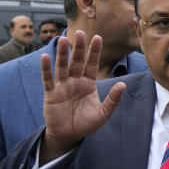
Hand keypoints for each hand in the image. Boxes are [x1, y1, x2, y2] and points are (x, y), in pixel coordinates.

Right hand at [39, 30, 125, 163]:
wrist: (70, 136)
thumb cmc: (86, 123)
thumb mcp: (104, 112)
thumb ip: (113, 99)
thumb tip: (122, 84)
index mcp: (88, 84)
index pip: (92, 64)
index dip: (94, 52)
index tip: (98, 38)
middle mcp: (75, 81)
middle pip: (77, 61)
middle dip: (79, 48)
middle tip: (80, 32)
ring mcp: (62, 86)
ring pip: (62, 66)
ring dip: (62, 54)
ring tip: (62, 40)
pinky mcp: (51, 93)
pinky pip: (48, 79)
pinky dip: (46, 69)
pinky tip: (45, 57)